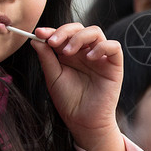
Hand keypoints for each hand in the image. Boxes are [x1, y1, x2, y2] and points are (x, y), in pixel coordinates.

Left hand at [31, 23, 126, 150]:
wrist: (82, 121)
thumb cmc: (68, 101)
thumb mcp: (53, 77)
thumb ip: (46, 58)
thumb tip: (36, 39)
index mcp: (71, 54)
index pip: (64, 34)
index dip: (52, 30)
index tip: (39, 33)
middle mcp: (86, 52)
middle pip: (79, 28)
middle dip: (65, 31)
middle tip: (53, 42)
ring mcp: (100, 57)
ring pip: (95, 32)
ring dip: (79, 37)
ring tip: (68, 52)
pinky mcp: (114, 65)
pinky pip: (114, 47)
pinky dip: (102, 47)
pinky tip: (90, 57)